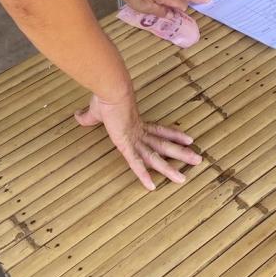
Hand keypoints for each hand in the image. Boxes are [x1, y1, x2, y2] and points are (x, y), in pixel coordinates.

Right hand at [75, 92, 202, 189]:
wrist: (111, 89)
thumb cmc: (105, 96)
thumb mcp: (95, 111)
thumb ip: (88, 117)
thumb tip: (77, 116)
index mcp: (136, 123)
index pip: (159, 131)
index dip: (173, 135)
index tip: (188, 139)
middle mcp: (139, 132)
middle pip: (164, 145)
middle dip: (181, 154)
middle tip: (198, 160)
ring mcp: (134, 139)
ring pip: (155, 158)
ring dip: (170, 168)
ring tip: (185, 178)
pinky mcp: (126, 144)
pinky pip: (136, 163)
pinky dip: (143, 175)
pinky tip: (152, 187)